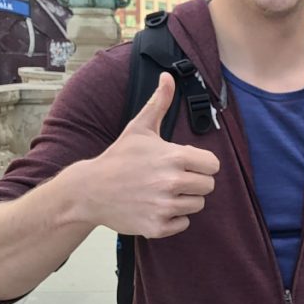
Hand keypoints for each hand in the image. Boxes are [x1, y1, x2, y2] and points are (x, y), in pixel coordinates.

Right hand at [78, 73, 220, 236]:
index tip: (186, 164)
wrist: (89, 190)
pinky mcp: (157, 226)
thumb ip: (159, 102)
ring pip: (197, 205)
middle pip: (208, 186)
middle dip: (194, 182)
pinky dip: (173, 218)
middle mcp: (172, 183)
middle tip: (173, 178)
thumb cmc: (118, 158)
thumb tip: (167, 76)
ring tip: (163, 192)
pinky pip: (183, 224)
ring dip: (184, 200)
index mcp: (175, 157)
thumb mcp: (140, 127)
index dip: (201, 164)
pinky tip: (156, 207)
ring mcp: (164, 206)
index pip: (213, 165)